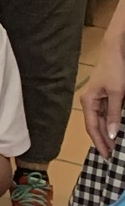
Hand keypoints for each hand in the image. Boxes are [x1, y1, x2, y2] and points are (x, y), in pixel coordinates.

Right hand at [82, 24, 124, 156]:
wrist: (117, 50)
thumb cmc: (115, 69)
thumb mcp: (117, 94)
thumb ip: (113, 115)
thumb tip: (111, 135)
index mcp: (88, 101)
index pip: (92, 127)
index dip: (99, 142)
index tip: (107, 155)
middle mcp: (90, 101)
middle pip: (95, 125)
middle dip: (103, 140)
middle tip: (112, 155)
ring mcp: (97, 98)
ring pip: (101, 120)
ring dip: (107, 133)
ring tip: (114, 146)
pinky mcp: (105, 95)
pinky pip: (107, 113)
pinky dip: (111, 123)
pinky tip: (116, 130)